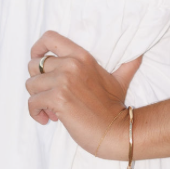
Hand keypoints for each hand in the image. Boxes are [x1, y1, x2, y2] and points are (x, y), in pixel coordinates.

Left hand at [26, 30, 141, 157]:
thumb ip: (126, 64)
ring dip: (37, 100)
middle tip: (48, 95)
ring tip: (51, 110)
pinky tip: (48, 118)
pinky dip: (36, 113)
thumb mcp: (121, 79)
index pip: (50, 38)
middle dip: (37, 82)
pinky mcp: (58, 99)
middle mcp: (71, 64)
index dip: (37, 48)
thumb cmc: (115, 107)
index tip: (37, 60)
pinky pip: (32, 102)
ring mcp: (64, 80)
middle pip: (34, 65)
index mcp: (82, 56)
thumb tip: (139, 55)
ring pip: (31, 85)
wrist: (117, 130)